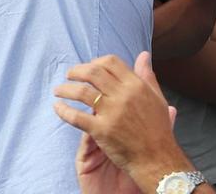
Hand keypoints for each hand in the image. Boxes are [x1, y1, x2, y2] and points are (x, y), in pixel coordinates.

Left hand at [55, 53, 181, 193]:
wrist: (158, 160)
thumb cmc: (158, 129)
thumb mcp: (157, 98)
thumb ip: (147, 75)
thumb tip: (143, 55)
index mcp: (136, 85)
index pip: (110, 62)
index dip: (95, 62)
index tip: (88, 68)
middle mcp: (123, 95)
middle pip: (93, 72)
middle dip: (76, 71)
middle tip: (69, 75)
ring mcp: (111, 113)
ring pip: (81, 92)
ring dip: (66, 89)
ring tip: (58, 90)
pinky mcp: (102, 130)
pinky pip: (76, 117)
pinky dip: (63, 110)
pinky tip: (57, 107)